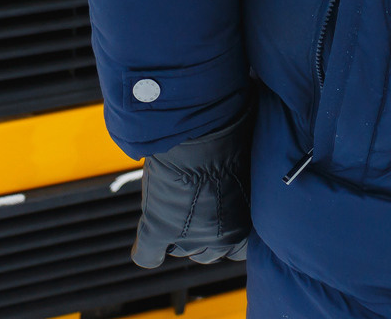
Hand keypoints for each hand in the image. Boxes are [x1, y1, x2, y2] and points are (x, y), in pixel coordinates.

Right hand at [133, 114, 250, 266]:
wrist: (202, 134)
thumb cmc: (231, 143)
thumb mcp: (242, 175)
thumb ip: (236, 196)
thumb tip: (231, 191)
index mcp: (245, 225)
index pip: (237, 250)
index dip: (226, 233)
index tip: (221, 219)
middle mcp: (219, 239)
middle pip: (206, 252)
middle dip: (201, 235)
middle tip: (195, 210)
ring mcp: (186, 238)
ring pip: (179, 250)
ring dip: (176, 235)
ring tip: (174, 207)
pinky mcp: (157, 231)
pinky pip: (147, 255)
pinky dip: (146, 251)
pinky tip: (147, 244)